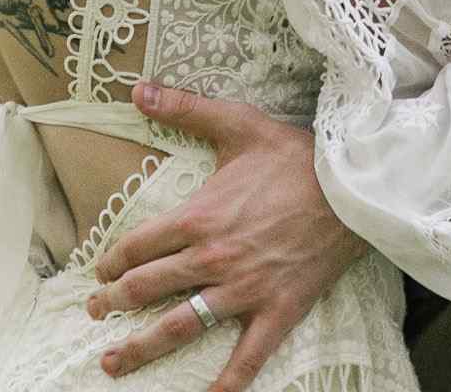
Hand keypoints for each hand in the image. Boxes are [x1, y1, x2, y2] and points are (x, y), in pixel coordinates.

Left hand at [84, 83, 367, 388]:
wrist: (354, 185)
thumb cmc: (297, 155)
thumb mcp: (239, 124)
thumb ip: (186, 108)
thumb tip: (137, 88)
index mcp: (199, 217)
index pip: (137, 247)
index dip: (113, 261)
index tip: (102, 270)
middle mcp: (212, 258)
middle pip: (147, 288)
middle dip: (114, 303)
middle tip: (96, 313)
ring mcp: (243, 289)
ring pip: (179, 326)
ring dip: (141, 348)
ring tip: (113, 362)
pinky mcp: (277, 310)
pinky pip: (247, 357)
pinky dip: (225, 383)